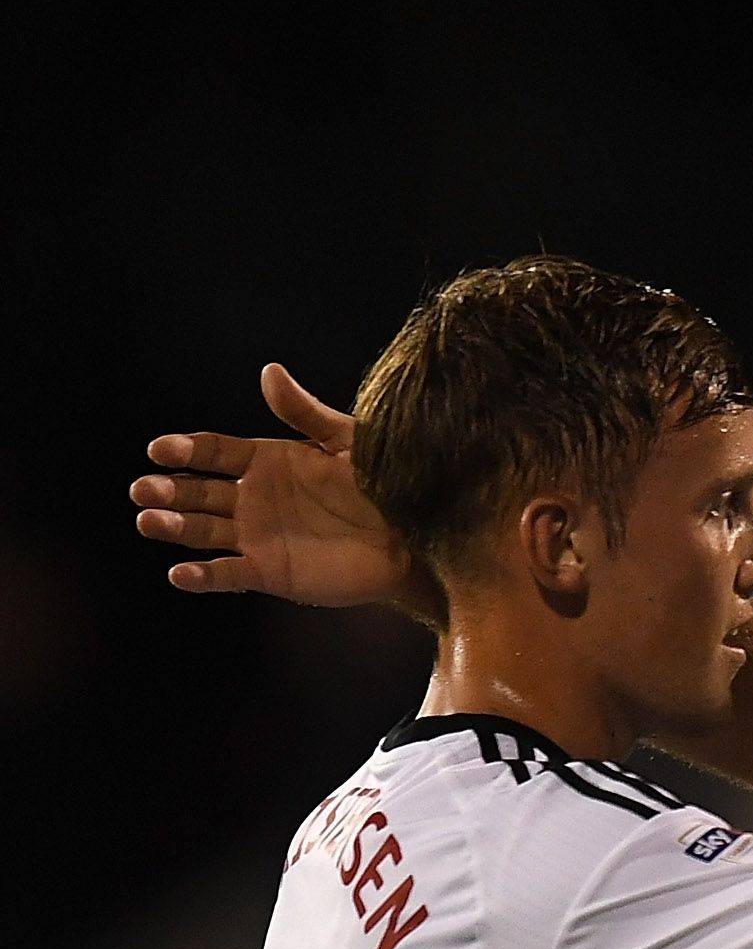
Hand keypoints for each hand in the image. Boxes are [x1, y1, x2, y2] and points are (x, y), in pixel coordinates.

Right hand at [131, 364, 421, 611]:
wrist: (411, 541)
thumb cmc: (384, 486)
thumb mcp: (346, 443)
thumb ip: (305, 413)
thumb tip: (269, 372)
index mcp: (265, 461)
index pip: (213, 452)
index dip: (186, 450)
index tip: (159, 449)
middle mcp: (251, 497)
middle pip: (197, 491)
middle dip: (168, 490)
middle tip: (144, 490)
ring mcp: (256, 535)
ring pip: (202, 530)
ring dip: (173, 527)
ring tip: (149, 521)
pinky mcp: (268, 571)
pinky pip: (228, 574)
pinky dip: (203, 576)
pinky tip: (180, 574)